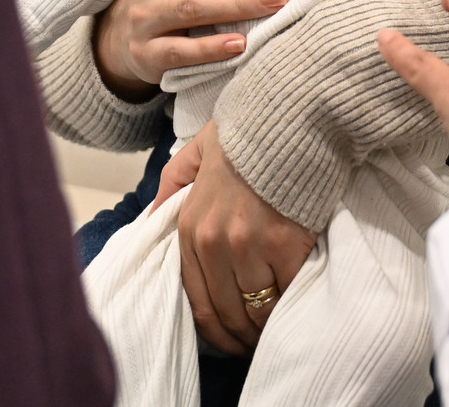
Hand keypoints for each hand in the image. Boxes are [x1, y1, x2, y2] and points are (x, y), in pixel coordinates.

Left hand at [170, 121, 316, 352]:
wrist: (292, 111)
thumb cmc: (248, 130)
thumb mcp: (197, 150)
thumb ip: (172, 185)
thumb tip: (153, 219)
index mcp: (190, 224)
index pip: (196, 299)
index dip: (216, 328)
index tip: (231, 333)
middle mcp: (213, 242)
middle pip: (226, 313)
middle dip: (242, 334)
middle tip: (256, 337)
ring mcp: (249, 245)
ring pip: (256, 310)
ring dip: (265, 325)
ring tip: (276, 326)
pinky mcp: (285, 244)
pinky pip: (286, 292)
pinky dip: (290, 303)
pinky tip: (295, 303)